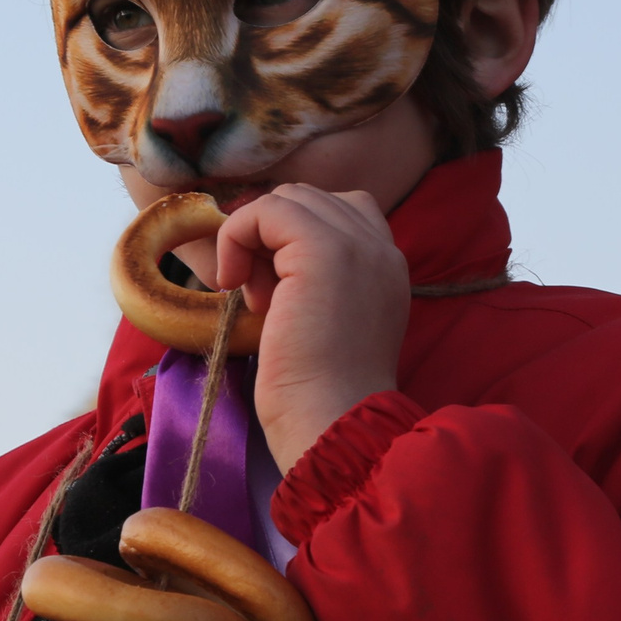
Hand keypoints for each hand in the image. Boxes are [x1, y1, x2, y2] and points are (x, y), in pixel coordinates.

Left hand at [214, 184, 408, 471]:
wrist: (333, 421)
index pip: (337, 213)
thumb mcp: (320, 324)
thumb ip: (309, 285)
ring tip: (257, 298)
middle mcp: (382, 248)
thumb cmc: (318, 394)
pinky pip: (267, 210)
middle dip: (271, 240)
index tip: (275, 293)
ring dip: (255, 241)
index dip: (292, 241)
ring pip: (288, 199)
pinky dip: (237, 236)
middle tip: (261, 298)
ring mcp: (358, 244)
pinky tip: (234, 284)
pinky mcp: (324, 248)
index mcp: (386, 268)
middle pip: (309, 201)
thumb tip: (259, 255)